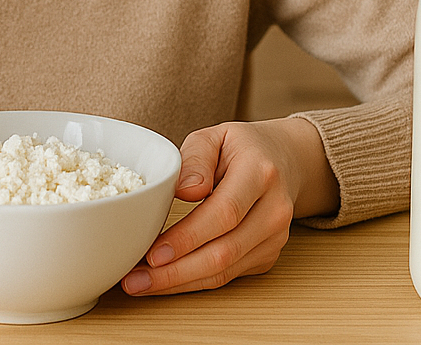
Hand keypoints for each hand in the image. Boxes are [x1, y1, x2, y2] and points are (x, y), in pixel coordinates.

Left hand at [120, 117, 338, 295]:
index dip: (187, 237)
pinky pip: (227, 277)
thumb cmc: (244, 148)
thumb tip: (184, 191)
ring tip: (140, 283)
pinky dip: (192, 282)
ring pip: (224, 272)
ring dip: (179, 283)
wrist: (286, 161)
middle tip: (134, 279)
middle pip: (223, 252)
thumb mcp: (215, 136)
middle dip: (175, 271)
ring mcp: (274, 238)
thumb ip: (195, 158)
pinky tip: (165, 279)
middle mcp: (274, 210)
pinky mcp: (267, 256)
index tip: (153, 253)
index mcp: (261, 173)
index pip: (224, 213)